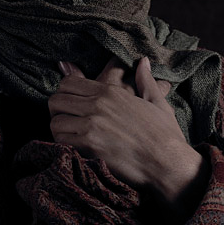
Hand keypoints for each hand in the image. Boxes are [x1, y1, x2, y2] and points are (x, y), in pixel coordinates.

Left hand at [48, 56, 209, 224]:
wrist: (168, 163)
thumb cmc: (165, 135)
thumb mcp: (157, 102)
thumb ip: (145, 80)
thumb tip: (143, 62)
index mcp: (110, 92)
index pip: (68, 83)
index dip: (65, 93)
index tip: (71, 104)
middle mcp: (97, 105)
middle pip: (56, 100)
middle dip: (58, 111)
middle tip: (67, 121)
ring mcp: (92, 125)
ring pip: (54, 121)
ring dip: (59, 130)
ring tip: (70, 137)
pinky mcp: (89, 146)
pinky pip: (59, 141)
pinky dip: (62, 146)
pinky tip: (74, 149)